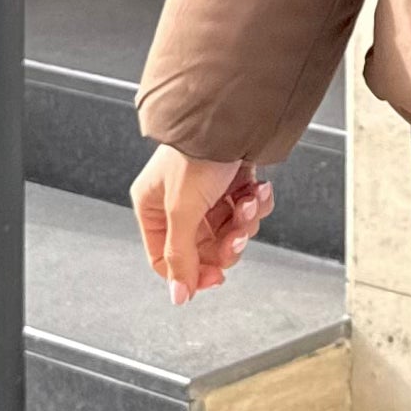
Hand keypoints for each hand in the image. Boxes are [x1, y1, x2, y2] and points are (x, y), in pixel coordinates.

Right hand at [130, 148, 273, 304]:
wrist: (235, 114)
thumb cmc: (199, 150)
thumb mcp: (183, 209)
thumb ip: (180, 256)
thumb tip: (178, 295)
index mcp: (152, 205)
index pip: (166, 259)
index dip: (192, 273)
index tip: (215, 277)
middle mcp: (177, 200)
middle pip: (204, 248)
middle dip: (227, 240)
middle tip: (238, 232)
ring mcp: (207, 191)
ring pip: (230, 230)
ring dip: (245, 219)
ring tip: (249, 199)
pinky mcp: (233, 180)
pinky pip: (247, 208)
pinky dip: (257, 201)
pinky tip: (258, 187)